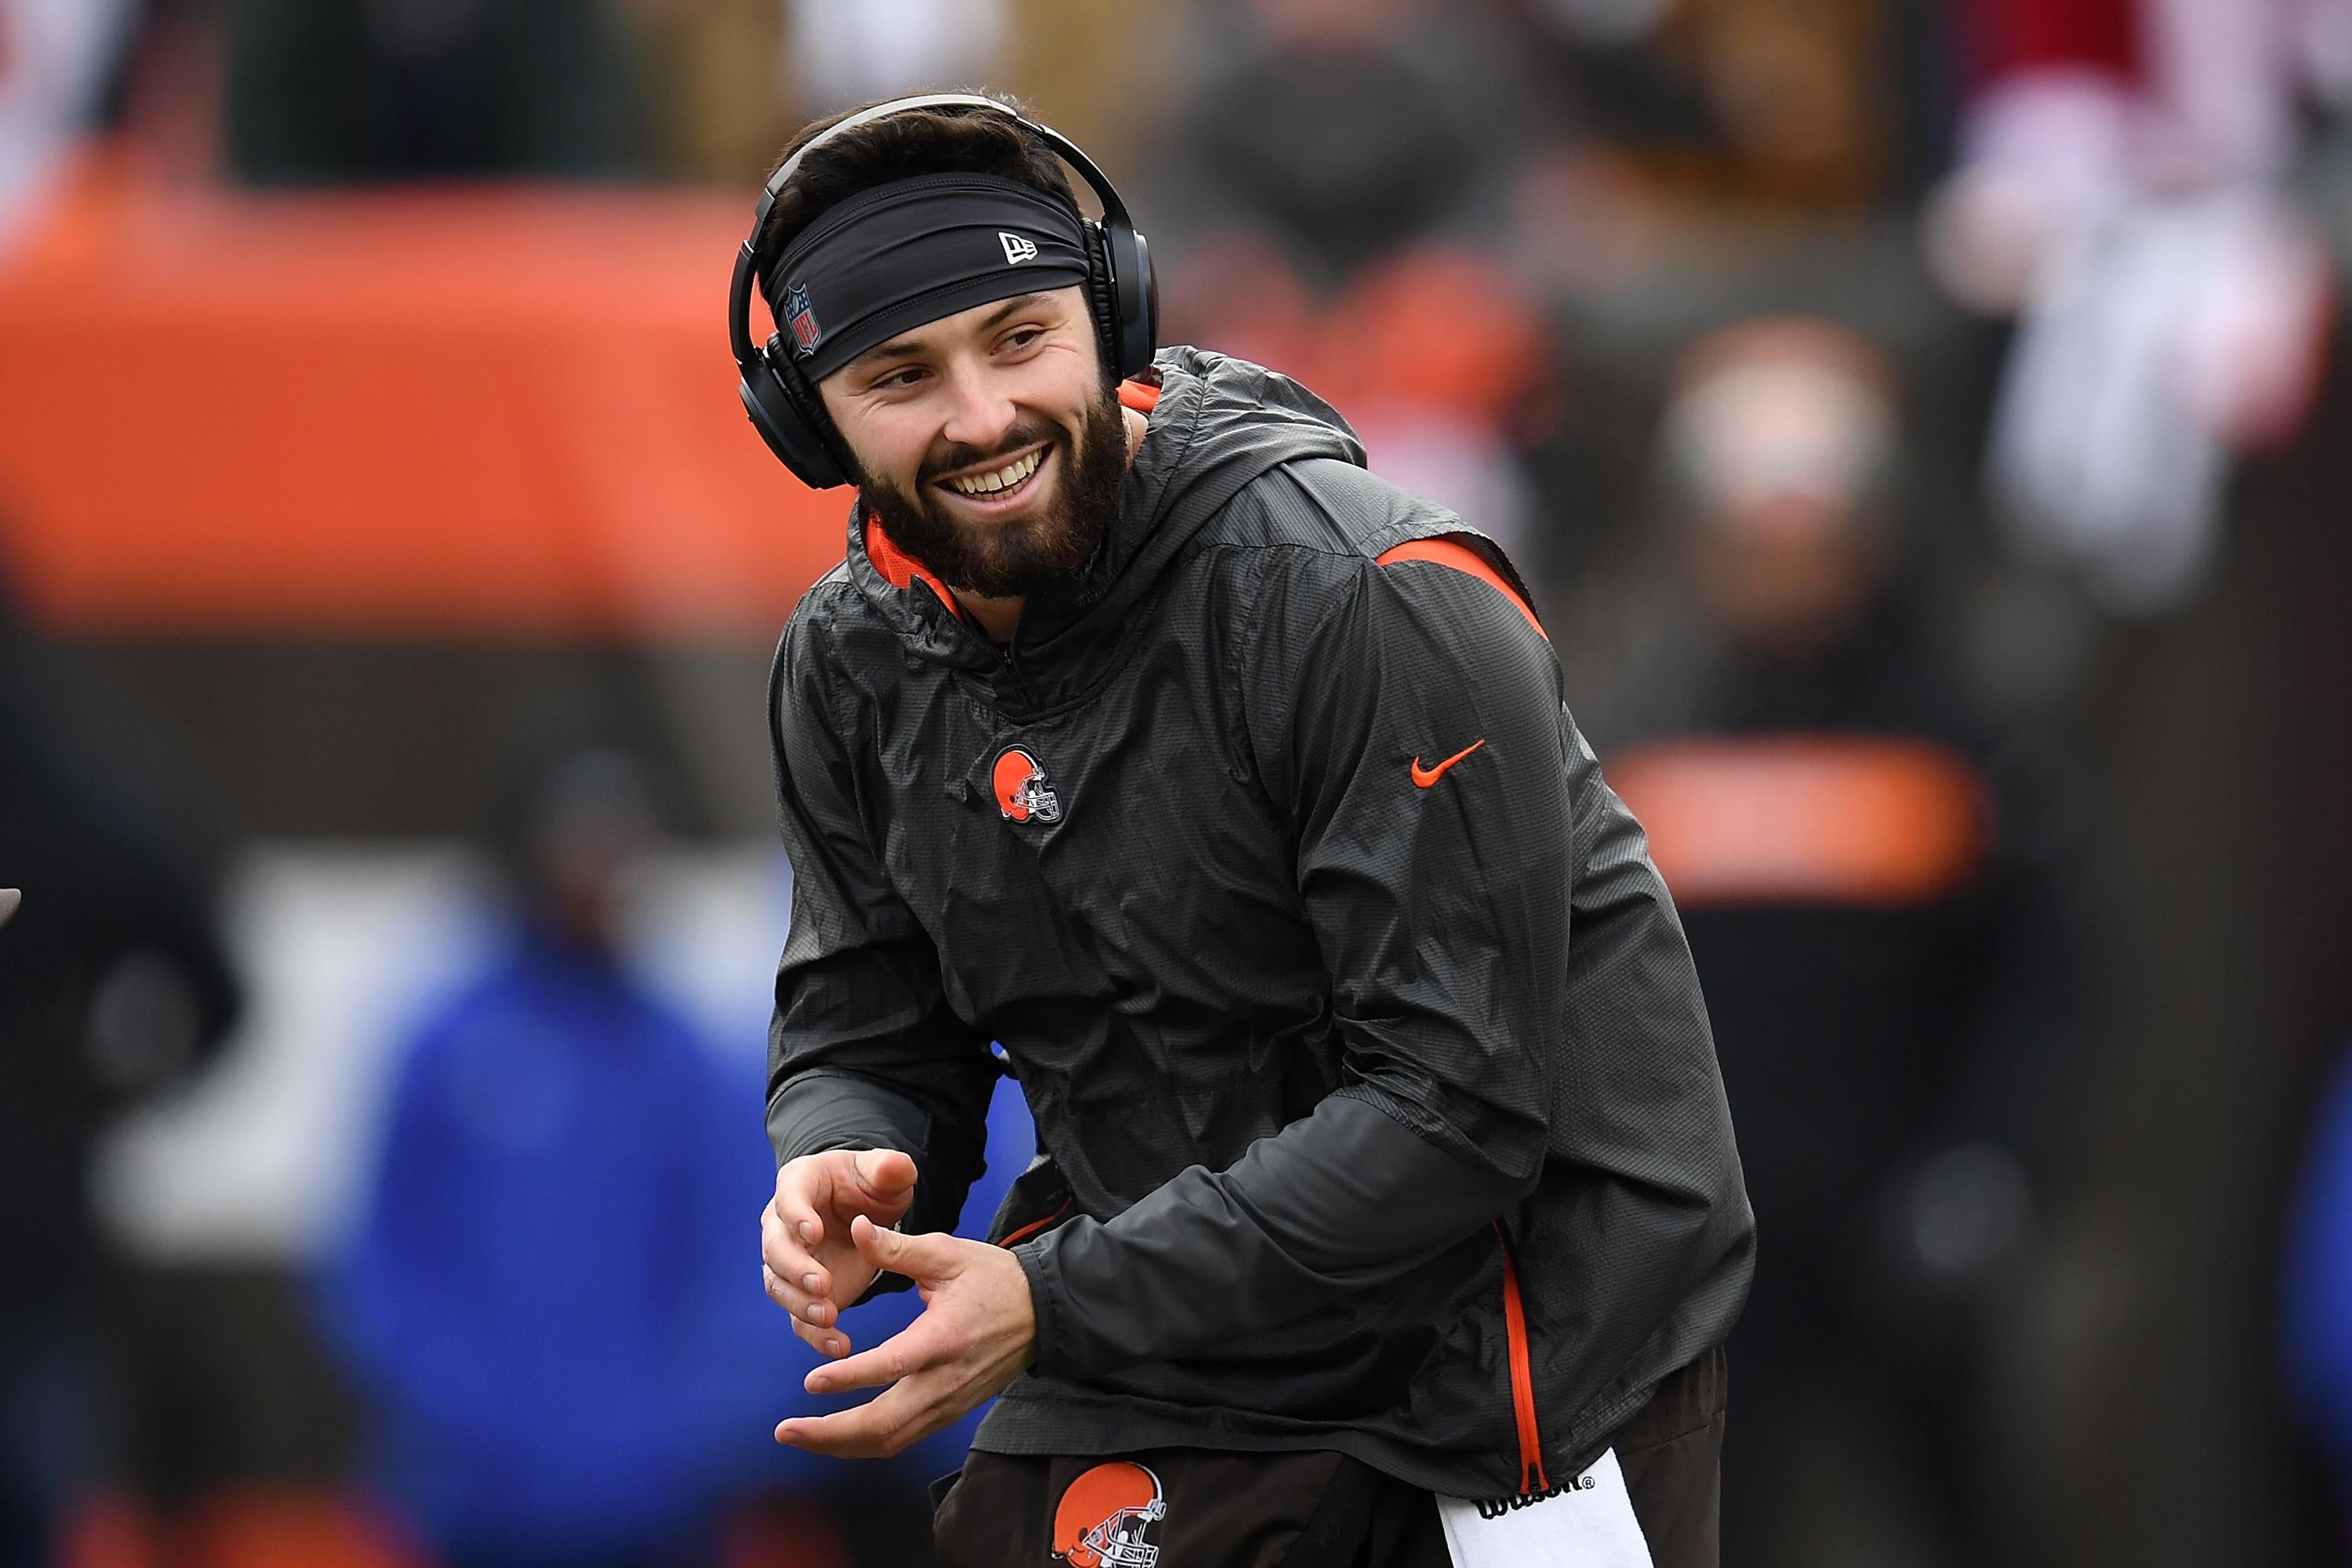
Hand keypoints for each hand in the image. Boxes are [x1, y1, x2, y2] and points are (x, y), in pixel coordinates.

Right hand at [761, 1148, 918, 1358]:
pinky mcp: (802, 1292)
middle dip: (796, 1269)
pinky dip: (813, 1333)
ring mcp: (788, 1261)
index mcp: (799, 1185)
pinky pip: (797, 1315)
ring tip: (829, 1317)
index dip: (797, 1216)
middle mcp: (782, 1224)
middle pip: (774, 1248)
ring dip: (799, 1304)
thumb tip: (896, 1167)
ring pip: (778, 1285)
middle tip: (823, 1284)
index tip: (815, 1233)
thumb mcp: (883, 1172)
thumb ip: (890, 1168)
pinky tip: (837, 1345)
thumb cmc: (868, 1186)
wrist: (863, 1213)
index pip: (789, 1199)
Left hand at [774, 1214, 1036, 1457]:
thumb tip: (855, 1227)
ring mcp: (948, 1403)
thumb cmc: (994, 1278)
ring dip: (840, 1445)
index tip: (810, 1382)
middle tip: (786, 1430)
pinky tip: (834, 1437)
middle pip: (884, 1426)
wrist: (1043, 1313)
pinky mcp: (949, 1412)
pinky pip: (902, 1438)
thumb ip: (898, 1248)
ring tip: (799, 1436)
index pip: (891, 1367)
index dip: (849, 1379)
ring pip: (890, 1440)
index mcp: (943, 1338)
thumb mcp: (948, 1253)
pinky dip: (864, 1443)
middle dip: (830, 1434)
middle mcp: (945, 1381)